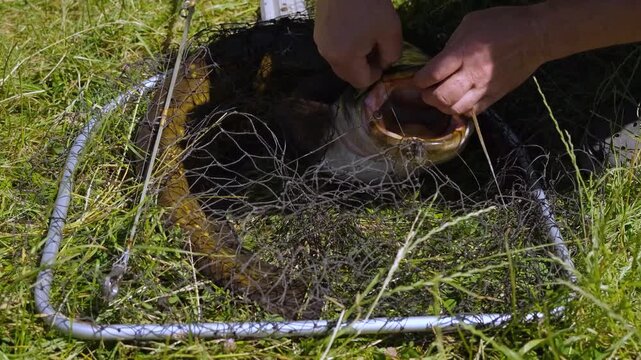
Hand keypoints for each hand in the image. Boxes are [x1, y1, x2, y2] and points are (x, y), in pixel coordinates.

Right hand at [314, 0, 401, 88]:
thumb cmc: (370, 4)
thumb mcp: (391, 31)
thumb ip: (391, 55)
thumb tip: (384, 64)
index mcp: (345, 59)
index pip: (362, 82)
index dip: (377, 73)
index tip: (385, 54)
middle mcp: (328, 56)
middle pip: (349, 74)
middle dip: (364, 67)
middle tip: (377, 46)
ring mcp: (320, 43)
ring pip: (341, 61)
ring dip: (354, 56)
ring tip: (365, 34)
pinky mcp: (318, 30)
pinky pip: (334, 47)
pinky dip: (345, 45)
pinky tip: (354, 26)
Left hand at [413, 6, 545, 115]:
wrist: (536, 35)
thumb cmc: (501, 24)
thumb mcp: (470, 24)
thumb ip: (451, 45)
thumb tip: (439, 62)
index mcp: (463, 53)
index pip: (432, 75)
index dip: (419, 81)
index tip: (418, 80)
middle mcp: (472, 74)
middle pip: (441, 97)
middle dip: (428, 97)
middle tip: (427, 91)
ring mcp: (485, 88)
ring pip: (455, 109)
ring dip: (443, 106)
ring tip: (442, 98)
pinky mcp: (496, 96)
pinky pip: (472, 112)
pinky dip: (460, 110)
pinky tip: (458, 102)